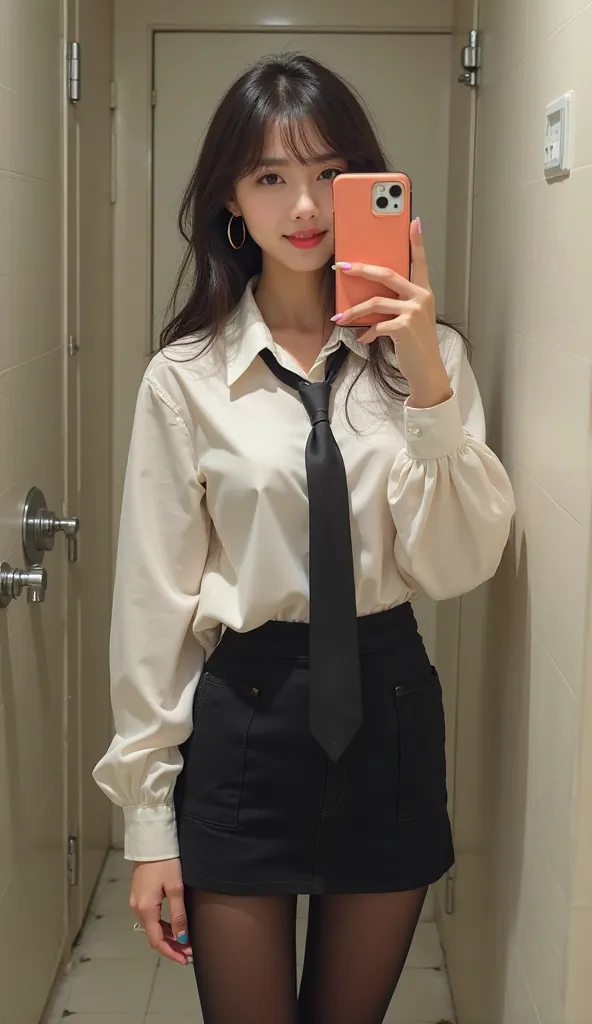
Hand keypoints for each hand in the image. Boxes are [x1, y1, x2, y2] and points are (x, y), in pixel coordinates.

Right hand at [130, 858, 192, 964]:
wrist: (151, 840)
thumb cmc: (165, 862)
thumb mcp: (175, 888)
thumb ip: (178, 915)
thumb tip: (181, 939)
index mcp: (146, 909)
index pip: (157, 941)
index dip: (171, 953)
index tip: (185, 959)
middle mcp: (137, 908)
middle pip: (153, 935)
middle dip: (171, 946)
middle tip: (188, 951)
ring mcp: (136, 900)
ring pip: (151, 926)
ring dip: (167, 936)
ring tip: (184, 940)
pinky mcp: (138, 893)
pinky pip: (150, 916)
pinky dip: (162, 924)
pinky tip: (173, 925)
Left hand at [333, 218, 451, 407]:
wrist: (426, 370)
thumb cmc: (416, 344)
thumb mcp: (413, 319)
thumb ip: (399, 303)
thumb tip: (371, 299)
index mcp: (424, 292)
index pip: (420, 261)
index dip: (417, 242)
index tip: (413, 221)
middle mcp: (421, 297)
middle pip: (387, 274)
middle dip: (362, 269)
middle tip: (343, 267)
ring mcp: (413, 311)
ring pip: (376, 302)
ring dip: (354, 310)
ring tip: (340, 317)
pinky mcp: (404, 327)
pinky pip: (376, 325)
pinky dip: (366, 333)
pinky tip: (362, 338)